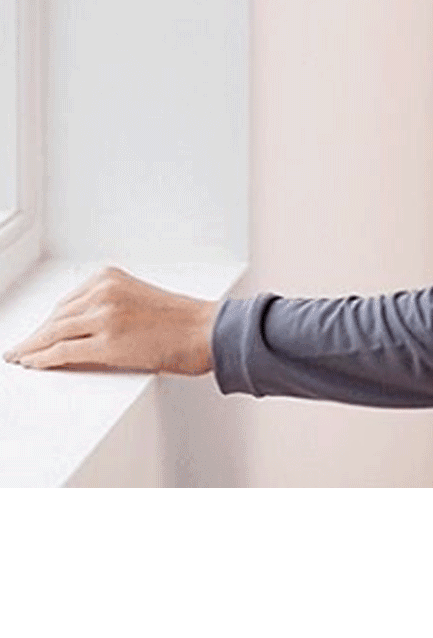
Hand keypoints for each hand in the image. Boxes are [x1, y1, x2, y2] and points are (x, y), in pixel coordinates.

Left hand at [2, 265, 218, 376]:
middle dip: (36, 335)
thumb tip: (79, 327)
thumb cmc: (178, 320)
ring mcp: (104, 316)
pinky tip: (32, 364)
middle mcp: (103, 291)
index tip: (35, 331)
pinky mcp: (106, 342)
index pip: (67, 302)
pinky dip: (41, 359)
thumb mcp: (137, 298)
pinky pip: (61, 351)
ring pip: (53, 333)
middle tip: (21, 347)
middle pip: (56, 316)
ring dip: (32, 348)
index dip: (47, 321)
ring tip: (21, 357)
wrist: (204, 330)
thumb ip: (108, 304)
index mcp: (110, 277)